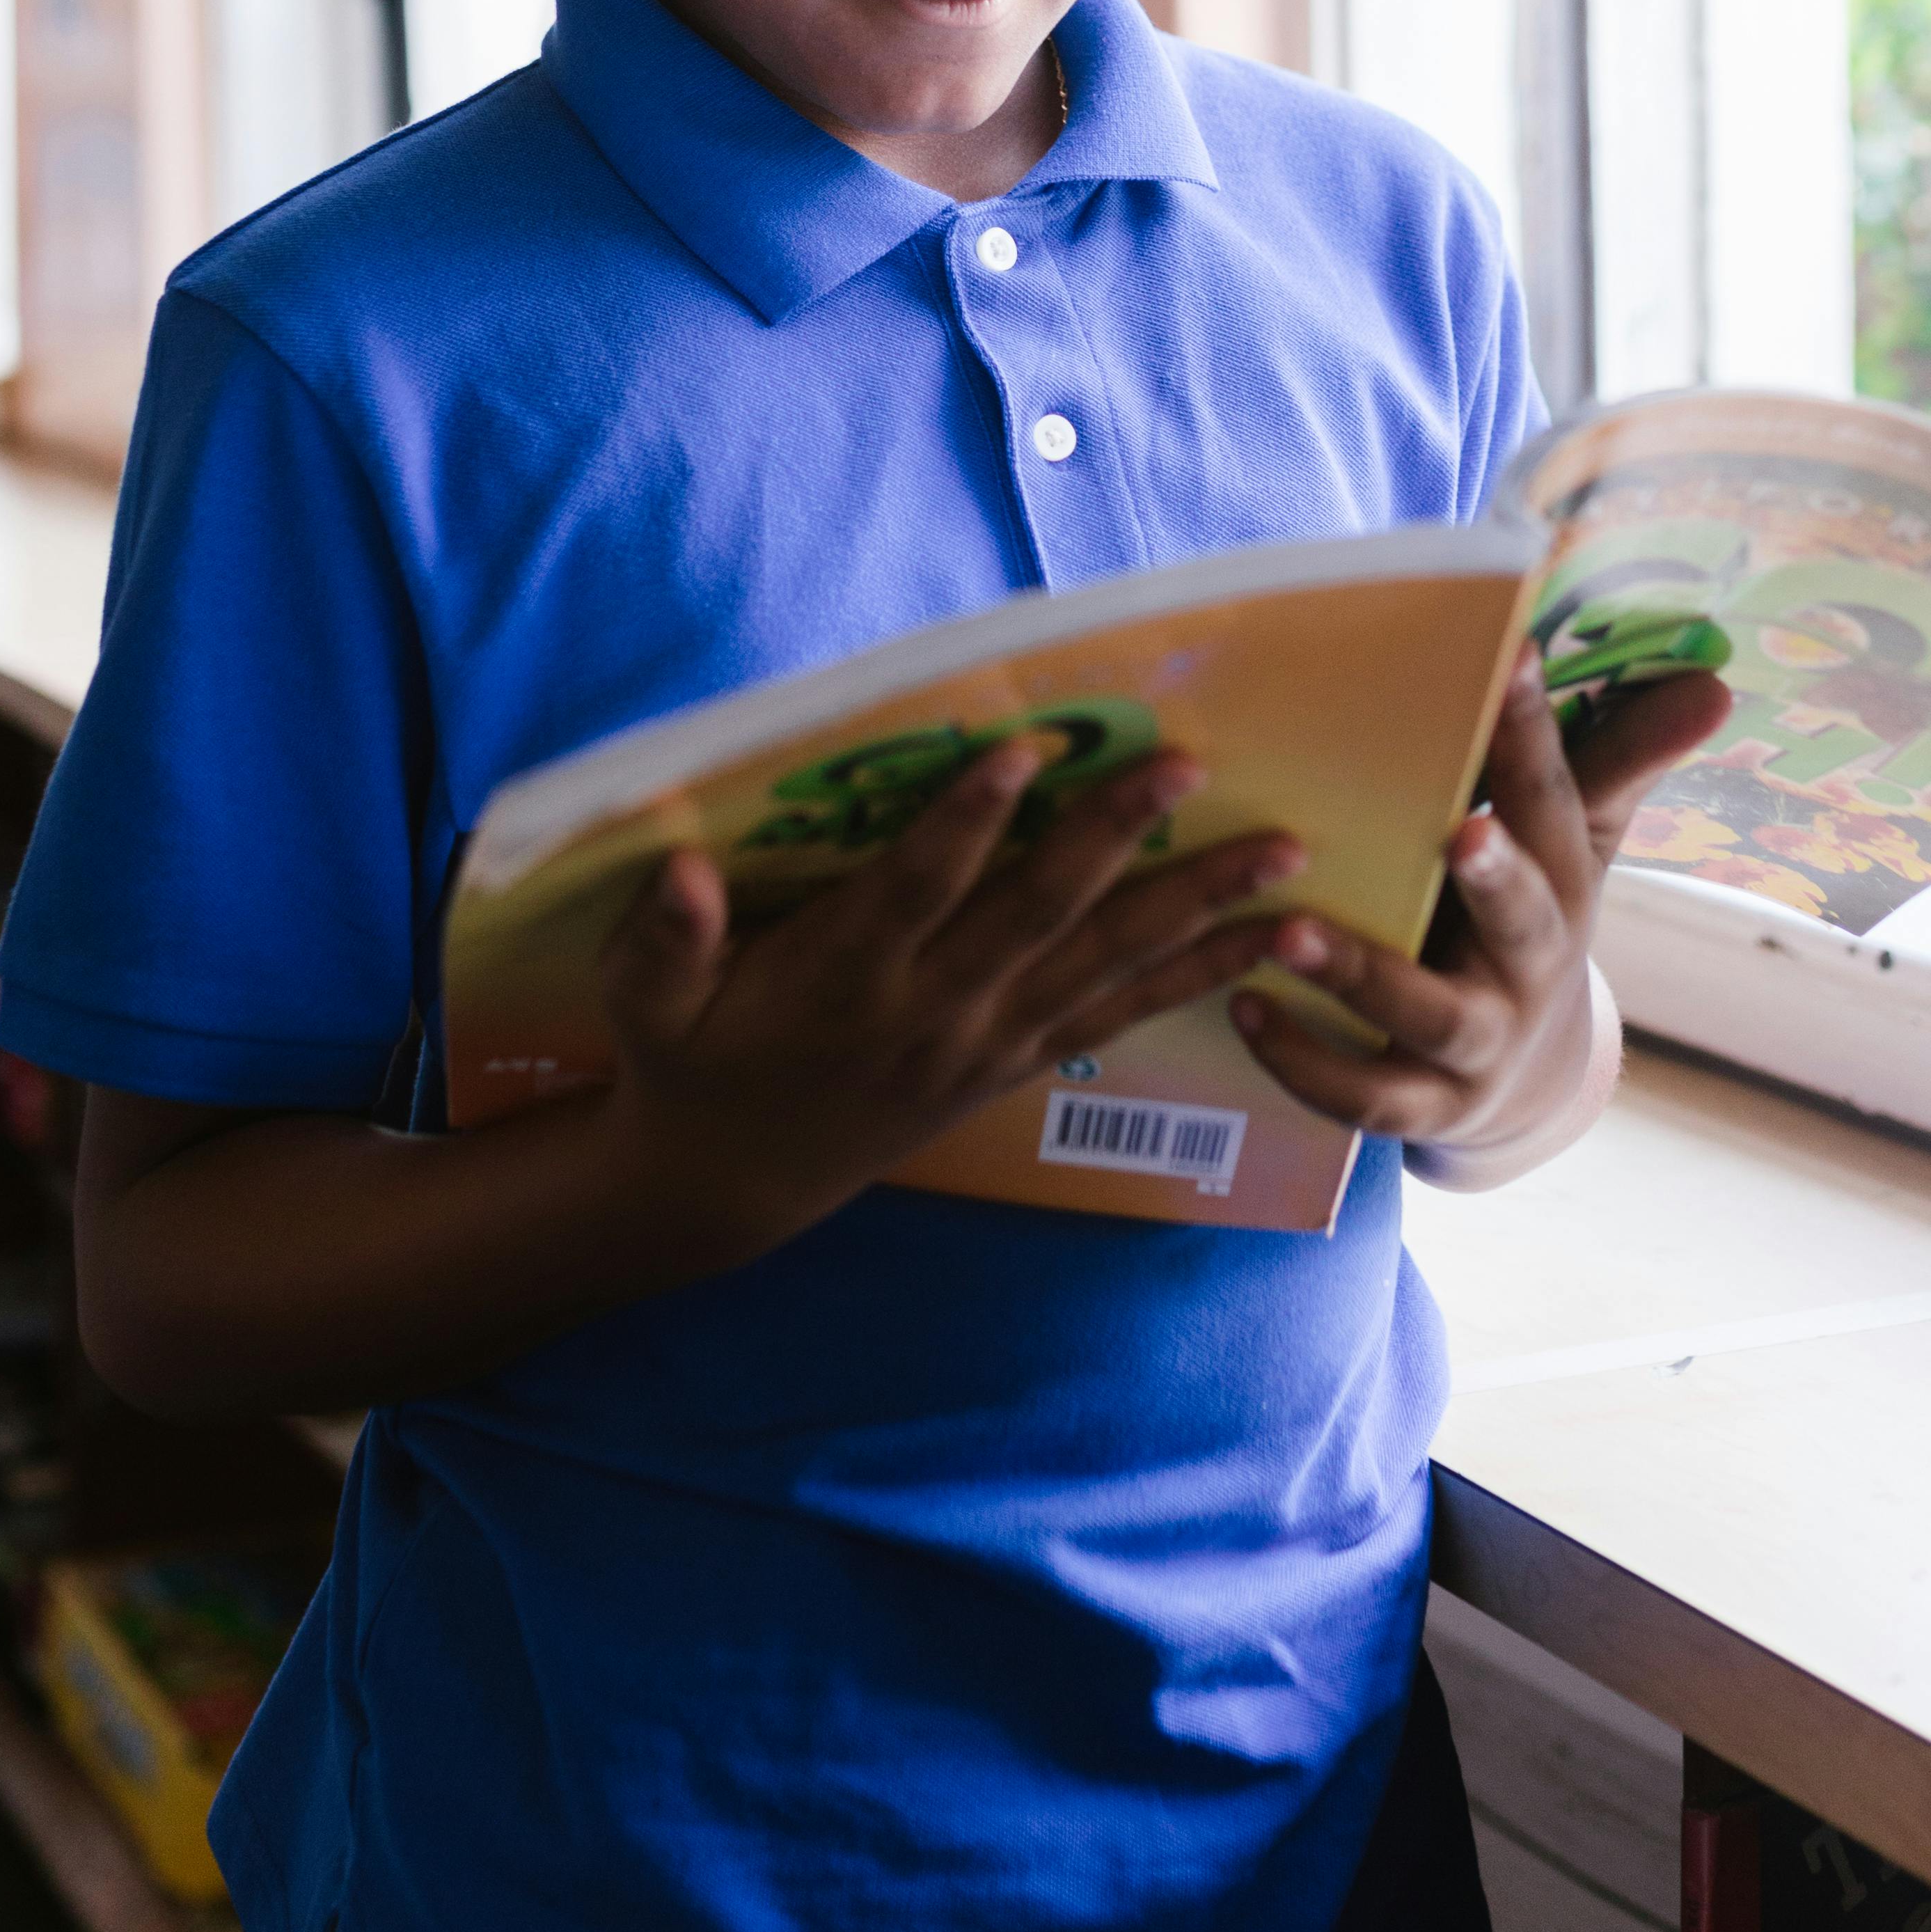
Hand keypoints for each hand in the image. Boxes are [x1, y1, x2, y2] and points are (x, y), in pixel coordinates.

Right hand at [599, 734, 1305, 1256]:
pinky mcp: (1020, 1059)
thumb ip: (661, 941)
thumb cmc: (688, 1062)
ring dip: (1200, 908)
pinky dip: (1203, 975)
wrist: (734, 1182)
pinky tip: (1275, 940)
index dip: (967, 821)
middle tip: (1186, 766)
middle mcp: (932, 1009)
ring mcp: (988, 1039)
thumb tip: (680, 868)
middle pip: (1037, 914)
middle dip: (1116, 837)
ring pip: (1108, 965)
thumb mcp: (646, 1008)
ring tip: (1284, 858)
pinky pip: (1125, 1010)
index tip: (1023, 748)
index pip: (916, 889)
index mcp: (842, 979)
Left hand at [1228, 642, 1731, 1160]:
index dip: (1537, 731)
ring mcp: (1481, 1046)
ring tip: (1287, 931)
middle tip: (1466, 833)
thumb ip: (1617, 759)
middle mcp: (1532, 968)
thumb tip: (1715, 684)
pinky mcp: (1428, 1106)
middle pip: (1525, 924)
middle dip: (1500, 881)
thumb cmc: (1526, 919)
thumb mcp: (1571, 846)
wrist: (1529, 1078)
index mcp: (1563, 887)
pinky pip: (1367, 1097)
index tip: (1516, 655)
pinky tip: (1243, 1006)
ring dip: (1361, 977)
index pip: (1556, 800)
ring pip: (1430, 1018)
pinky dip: (1304, 1061)